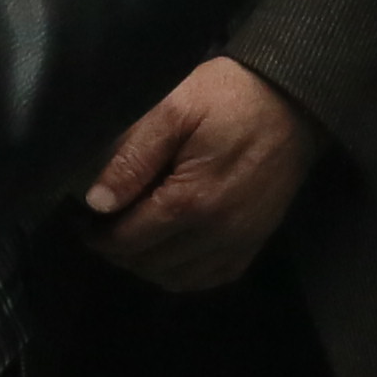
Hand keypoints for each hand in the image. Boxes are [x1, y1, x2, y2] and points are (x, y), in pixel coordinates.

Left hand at [81, 58, 318, 291]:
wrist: (295, 97)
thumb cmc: (228, 96)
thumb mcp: (173, 109)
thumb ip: (132, 156)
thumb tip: (96, 203)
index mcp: (191, 200)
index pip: (128, 240)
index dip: (97, 236)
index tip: (81, 221)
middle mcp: (217, 232)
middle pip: (150, 264)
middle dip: (118, 251)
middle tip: (101, 227)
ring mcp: (241, 241)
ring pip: (178, 279)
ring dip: (148, 266)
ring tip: (131, 238)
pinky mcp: (257, 240)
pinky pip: (213, 277)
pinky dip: (184, 273)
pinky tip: (170, 251)